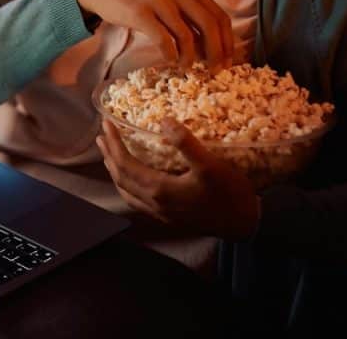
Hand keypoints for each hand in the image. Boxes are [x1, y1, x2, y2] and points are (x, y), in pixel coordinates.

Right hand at [75, 0, 233, 67]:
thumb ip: (189, 13)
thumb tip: (211, 46)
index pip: (219, 16)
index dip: (227, 42)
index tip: (227, 62)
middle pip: (209, 25)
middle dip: (216, 52)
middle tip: (214, 71)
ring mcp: (158, 0)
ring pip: (187, 35)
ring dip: (190, 57)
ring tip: (186, 68)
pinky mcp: (139, 12)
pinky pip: (163, 39)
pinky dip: (170, 54)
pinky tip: (169, 61)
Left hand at [96, 118, 259, 241]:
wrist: (245, 226)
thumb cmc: (229, 194)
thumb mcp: (210, 165)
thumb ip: (185, 143)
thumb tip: (163, 121)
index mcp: (159, 189)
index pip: (125, 164)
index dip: (113, 143)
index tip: (106, 124)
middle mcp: (154, 203)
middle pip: (121, 178)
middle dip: (109, 155)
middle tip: (102, 136)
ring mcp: (160, 213)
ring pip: (127, 191)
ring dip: (115, 171)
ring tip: (111, 155)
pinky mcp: (169, 217)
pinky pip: (137, 200)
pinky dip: (127, 185)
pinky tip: (133, 180)